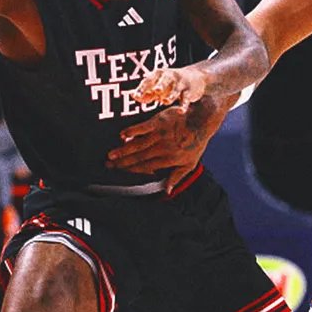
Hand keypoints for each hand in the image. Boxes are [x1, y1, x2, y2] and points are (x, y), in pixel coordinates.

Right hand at [106, 97, 229, 190]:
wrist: (203, 120)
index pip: (146, 167)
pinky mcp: (160, 121)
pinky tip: (122, 135)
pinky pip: (144, 127)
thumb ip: (176, 177)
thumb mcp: (190, 163)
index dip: (132, 171)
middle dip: (123, 162)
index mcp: (169, 160)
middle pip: (139, 157)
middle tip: (108, 166)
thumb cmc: (196, 142)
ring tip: (111, 155)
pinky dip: (133, 131)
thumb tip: (167, 192)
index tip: (120, 173)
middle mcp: (163, 148)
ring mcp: (161, 134)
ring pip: (139, 144)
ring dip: (124, 150)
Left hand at [131, 67, 207, 111]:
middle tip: (156, 91)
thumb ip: (146, 93)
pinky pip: (186, 98)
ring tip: (166, 101)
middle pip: (164, 81)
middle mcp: (170, 76)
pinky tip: (181, 111)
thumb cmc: (170, 84)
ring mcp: (180, 83)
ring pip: (175, 90)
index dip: (142, 88)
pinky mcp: (189, 91)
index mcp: (158, 74)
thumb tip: (134, 96)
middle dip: (160, 85)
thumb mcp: (158, 86)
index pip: (149, 80)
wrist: (194, 77)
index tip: (136, 96)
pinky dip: (183, 104)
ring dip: (171, 95)